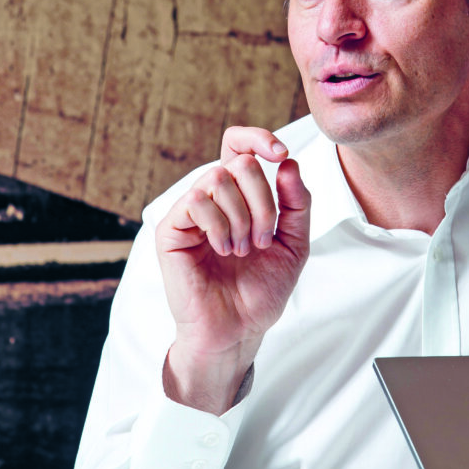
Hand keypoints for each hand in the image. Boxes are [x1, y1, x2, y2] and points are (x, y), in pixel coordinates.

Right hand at [157, 127, 310, 413]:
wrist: (238, 330)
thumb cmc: (261, 290)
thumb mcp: (294, 243)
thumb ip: (297, 203)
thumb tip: (289, 163)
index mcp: (239, 196)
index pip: (239, 145)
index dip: (259, 138)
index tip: (281, 154)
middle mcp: (212, 197)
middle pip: (240, 162)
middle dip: (263, 200)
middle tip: (263, 239)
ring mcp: (190, 211)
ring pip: (219, 177)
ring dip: (242, 216)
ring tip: (243, 249)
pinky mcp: (171, 228)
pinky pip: (196, 199)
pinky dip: (219, 224)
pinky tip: (224, 249)